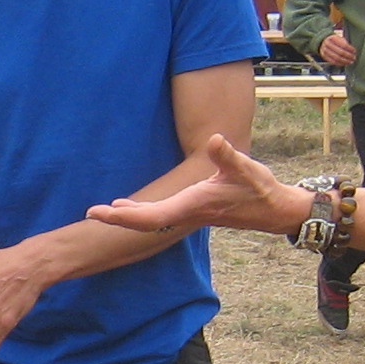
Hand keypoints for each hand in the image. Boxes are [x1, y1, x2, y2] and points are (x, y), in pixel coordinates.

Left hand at [88, 135, 302, 237]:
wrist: (275, 210)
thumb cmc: (260, 189)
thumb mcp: (246, 168)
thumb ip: (228, 156)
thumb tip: (214, 140)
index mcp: (194, 204)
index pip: (153, 217)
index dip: (126, 217)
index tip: (103, 212)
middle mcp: (187, 213)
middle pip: (145, 223)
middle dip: (117, 220)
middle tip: (90, 213)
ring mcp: (189, 214)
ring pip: (151, 221)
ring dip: (126, 217)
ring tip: (101, 212)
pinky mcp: (191, 210)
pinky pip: (159, 217)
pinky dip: (139, 214)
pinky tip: (127, 208)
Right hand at [318, 29, 355, 66]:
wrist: (323, 42)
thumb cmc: (334, 40)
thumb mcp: (339, 38)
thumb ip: (345, 43)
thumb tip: (352, 51)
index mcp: (332, 38)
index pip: (343, 45)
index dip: (350, 49)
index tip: (354, 51)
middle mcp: (328, 44)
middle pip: (340, 52)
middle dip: (348, 56)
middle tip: (354, 58)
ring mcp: (325, 51)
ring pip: (337, 58)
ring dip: (345, 61)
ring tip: (350, 62)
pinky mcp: (324, 57)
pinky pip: (333, 62)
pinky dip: (340, 63)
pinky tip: (344, 63)